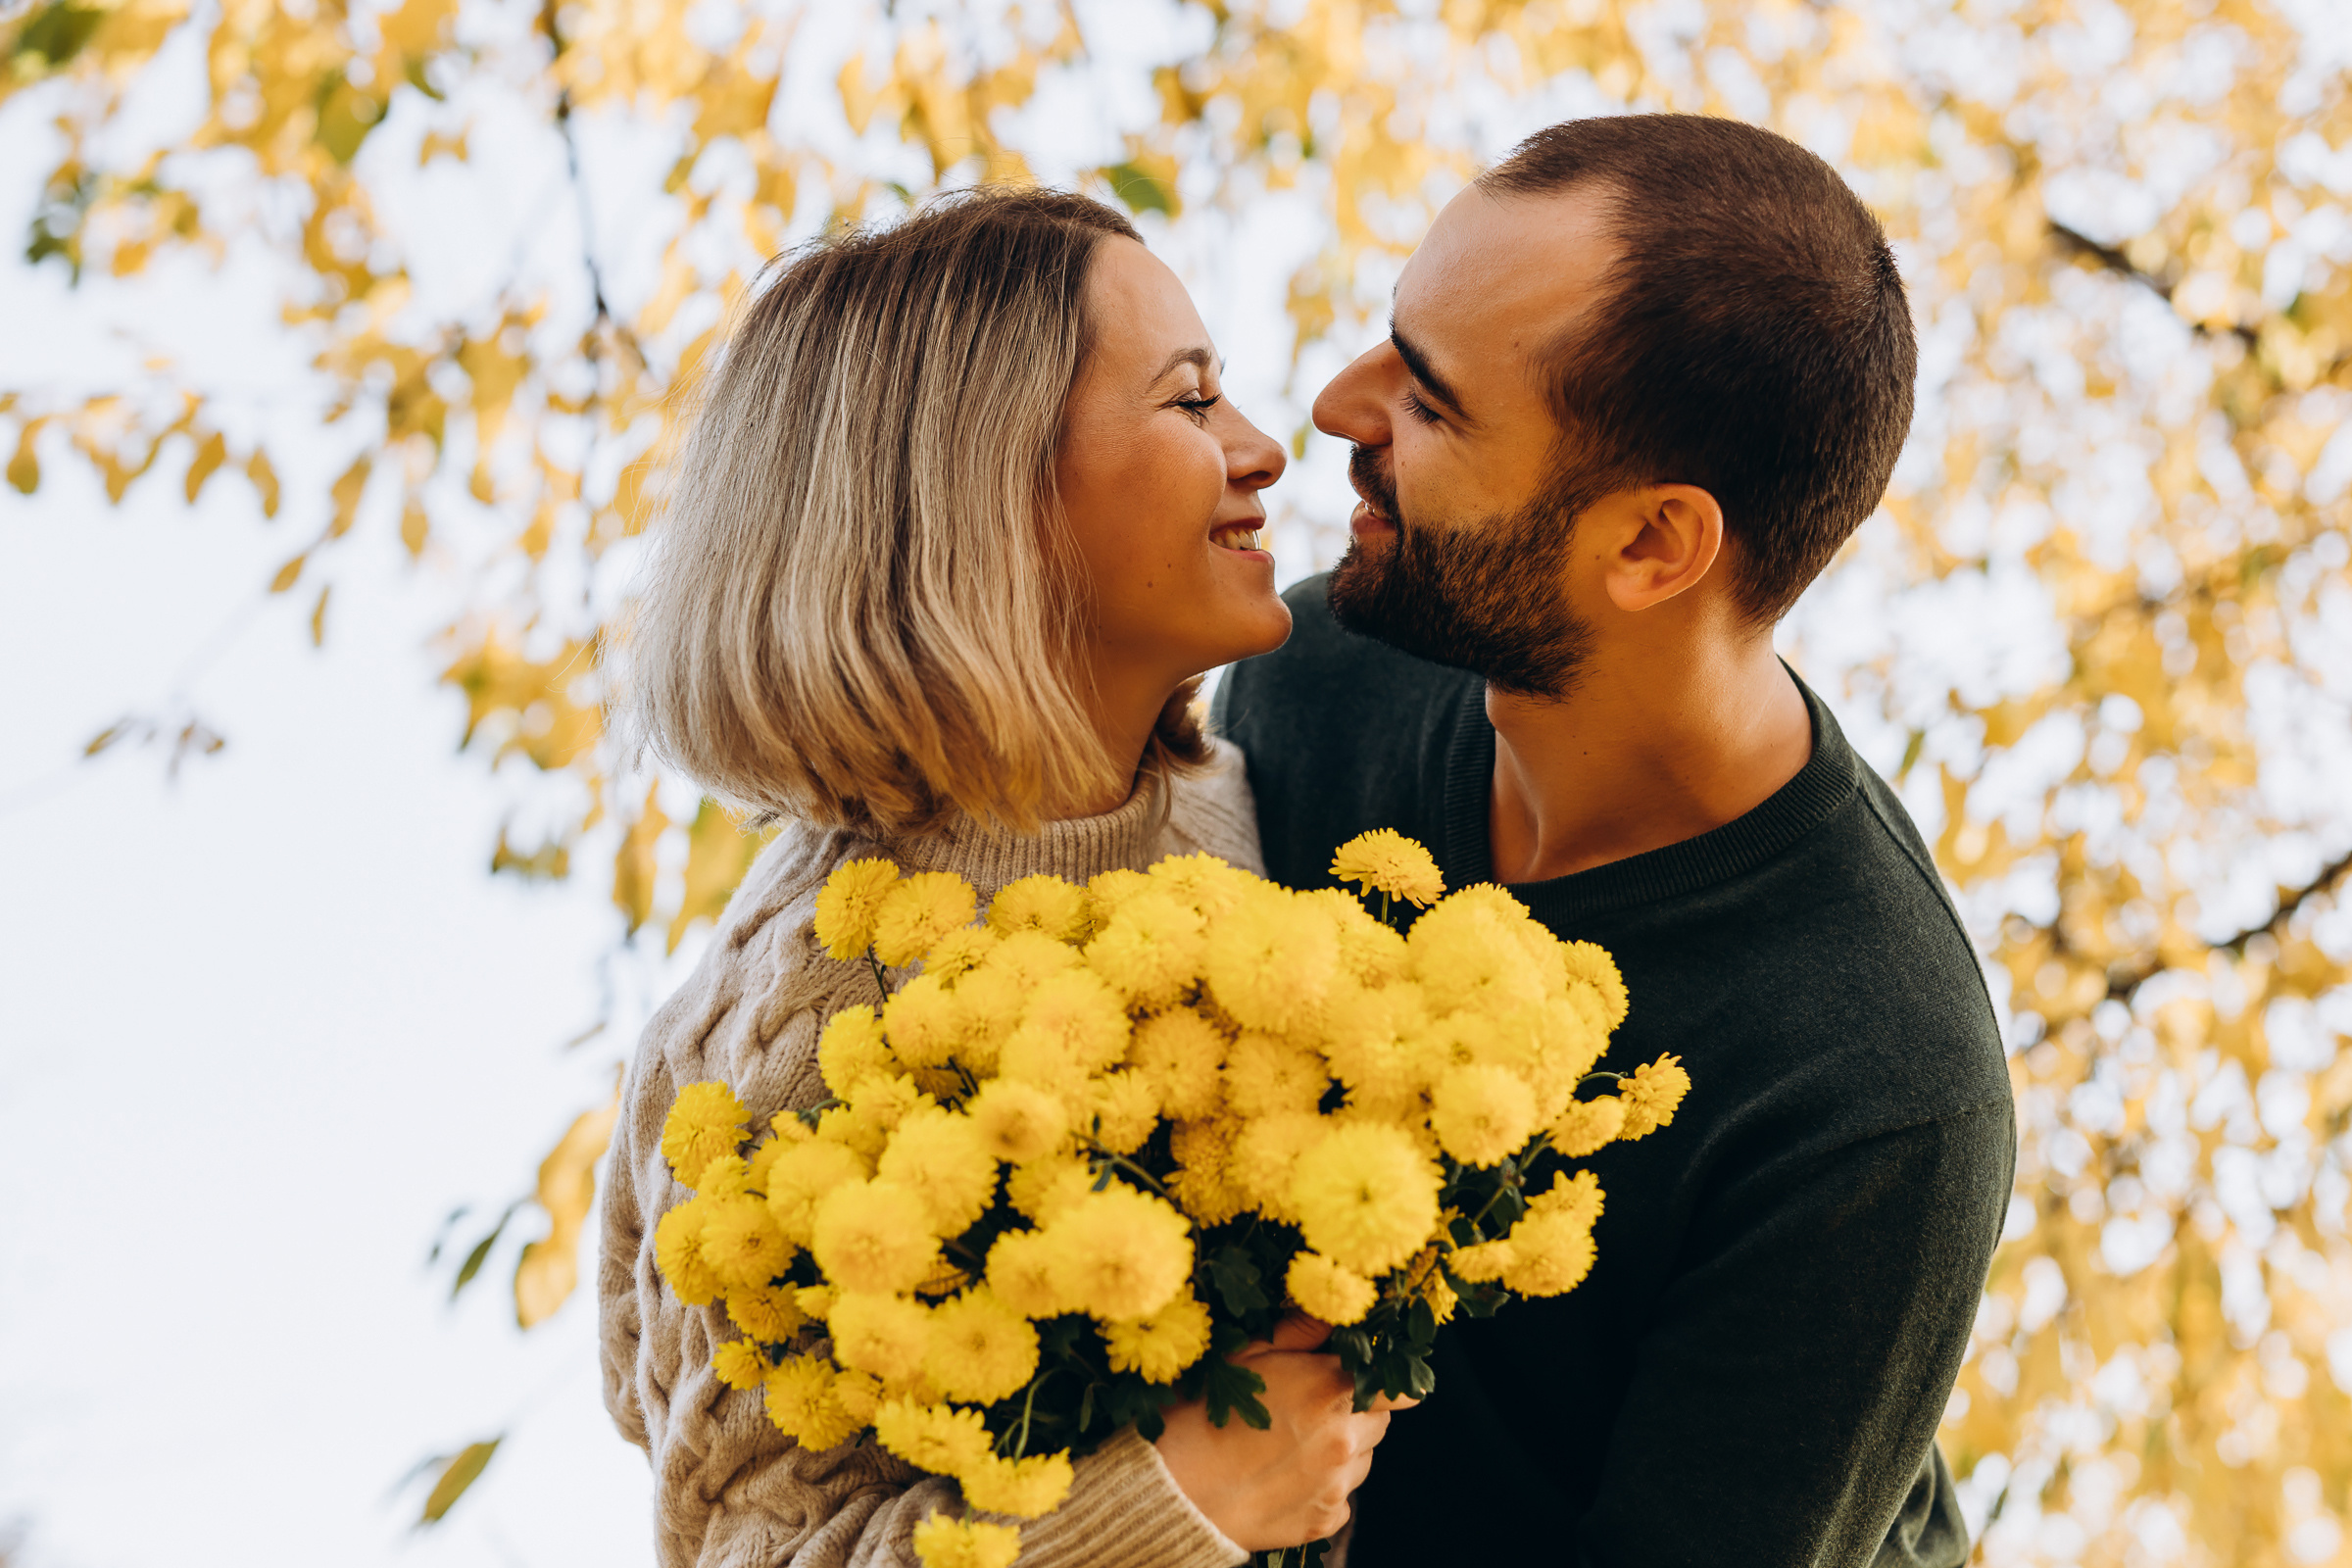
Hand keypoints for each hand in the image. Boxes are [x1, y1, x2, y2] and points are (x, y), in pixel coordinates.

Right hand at [1153, 1313, 1418, 1551]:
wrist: (1173, 1492)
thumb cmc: (1203, 1413)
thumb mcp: (1245, 1354)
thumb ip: (1299, 1331)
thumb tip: (1335, 1309)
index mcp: (1329, 1391)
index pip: (1399, 1388)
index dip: (1390, 1382)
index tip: (1373, 1381)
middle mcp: (1344, 1440)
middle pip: (1378, 1421)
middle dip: (1355, 1410)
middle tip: (1308, 1408)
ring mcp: (1336, 1486)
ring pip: (1363, 1460)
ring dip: (1341, 1449)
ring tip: (1289, 1445)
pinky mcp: (1325, 1522)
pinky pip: (1341, 1497)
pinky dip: (1323, 1487)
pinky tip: (1283, 1477)